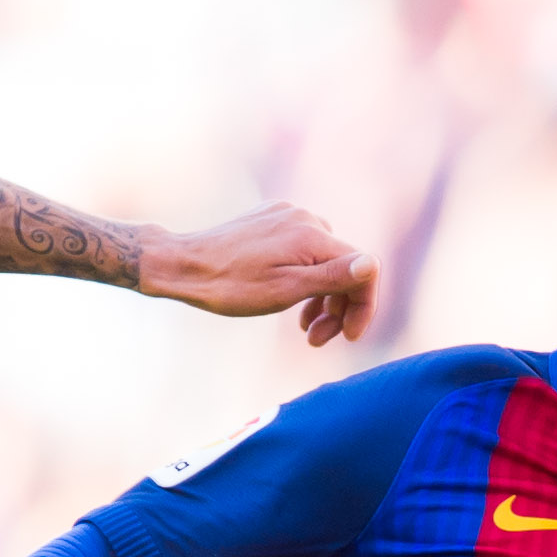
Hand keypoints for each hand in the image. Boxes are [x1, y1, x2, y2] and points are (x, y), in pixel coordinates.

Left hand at [139, 202, 377, 345]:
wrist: (183, 266)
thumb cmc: (231, 286)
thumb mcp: (286, 290)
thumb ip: (333, 277)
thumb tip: (372, 265)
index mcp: (312, 235)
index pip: (362, 269)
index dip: (363, 306)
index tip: (350, 338)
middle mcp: (304, 217)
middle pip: (343, 265)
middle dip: (339, 307)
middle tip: (317, 341)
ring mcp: (286, 215)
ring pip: (323, 260)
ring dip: (322, 297)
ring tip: (306, 330)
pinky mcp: (270, 220)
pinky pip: (302, 250)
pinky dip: (304, 278)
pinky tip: (292, 302)